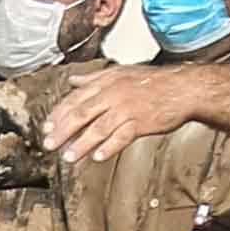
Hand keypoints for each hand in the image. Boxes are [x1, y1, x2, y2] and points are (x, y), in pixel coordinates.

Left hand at [31, 61, 206, 163]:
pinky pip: (121, 136)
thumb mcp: (120, 73)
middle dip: (62, 131)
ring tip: (68, 156)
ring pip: (98, 128)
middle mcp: (113, 95)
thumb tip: (73, 80)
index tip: (46, 126)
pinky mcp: (141, 123)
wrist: (183, 88)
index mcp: (106, 83)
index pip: (75, 99)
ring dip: (81, 144)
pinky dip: (109, 147)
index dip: (59, 114)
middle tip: (49, 144)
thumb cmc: (153, 81)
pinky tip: (97, 157)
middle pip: (81, 114)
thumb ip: (94, 78)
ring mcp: (127, 109)